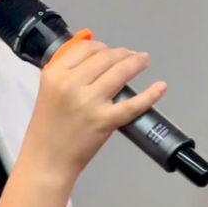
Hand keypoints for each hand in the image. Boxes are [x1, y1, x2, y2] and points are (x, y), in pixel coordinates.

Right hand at [21, 40, 167, 179]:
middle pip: (105, 57)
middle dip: (122, 54)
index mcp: (55, 74)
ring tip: (143, 61)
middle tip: (131, 56)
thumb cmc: (46, 127)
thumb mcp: (48, 90)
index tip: (110, 51)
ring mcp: (90, 102)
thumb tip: (95, 56)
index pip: (85, 48)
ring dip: (136, 63)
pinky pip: (133, 104)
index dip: (102, 46)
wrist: (47, 160)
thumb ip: (67, 72)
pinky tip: (161, 87)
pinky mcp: (105, 121)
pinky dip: (150, 94)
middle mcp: (72, 84)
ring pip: (120, 72)